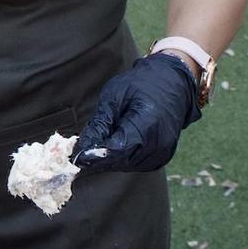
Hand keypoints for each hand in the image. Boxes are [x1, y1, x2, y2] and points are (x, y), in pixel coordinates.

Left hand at [74, 53, 200, 173]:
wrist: (173, 82)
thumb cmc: (141, 84)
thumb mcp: (114, 96)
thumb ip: (99, 123)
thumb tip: (82, 147)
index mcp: (148, 124)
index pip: (117, 150)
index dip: (94, 156)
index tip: (75, 156)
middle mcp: (159, 143)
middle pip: (121, 161)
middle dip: (98, 159)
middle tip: (78, 153)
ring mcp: (163, 152)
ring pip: (128, 165)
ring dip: (110, 160)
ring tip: (96, 146)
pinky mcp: (163, 156)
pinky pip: (137, 164)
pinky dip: (123, 159)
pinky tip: (113, 147)